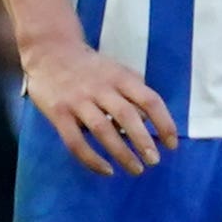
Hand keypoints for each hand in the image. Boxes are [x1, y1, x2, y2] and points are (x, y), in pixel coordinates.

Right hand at [23, 35, 175, 177]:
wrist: (50, 51)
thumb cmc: (91, 68)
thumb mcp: (118, 71)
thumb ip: (134, 91)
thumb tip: (148, 121)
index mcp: (121, 78)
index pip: (149, 100)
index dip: (164, 123)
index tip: (172, 144)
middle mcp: (101, 88)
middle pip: (127, 116)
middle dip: (143, 141)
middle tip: (154, 161)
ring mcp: (78, 101)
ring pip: (102, 130)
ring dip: (121, 153)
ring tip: (135, 169)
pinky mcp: (58, 113)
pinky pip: (75, 141)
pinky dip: (91, 159)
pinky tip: (106, 170)